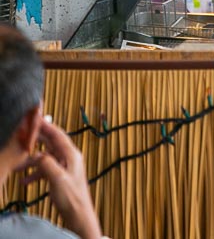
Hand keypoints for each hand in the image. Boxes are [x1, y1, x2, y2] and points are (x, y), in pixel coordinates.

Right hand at [17, 119, 101, 238]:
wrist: (78, 213)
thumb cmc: (71, 196)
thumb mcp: (57, 178)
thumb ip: (47, 164)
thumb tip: (37, 155)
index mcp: (72, 155)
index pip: (58, 135)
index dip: (47, 126)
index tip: (36, 119)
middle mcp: (70, 158)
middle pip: (51, 144)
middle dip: (37, 140)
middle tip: (24, 136)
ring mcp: (66, 167)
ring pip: (46, 158)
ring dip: (32, 162)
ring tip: (16, 168)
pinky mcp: (61, 176)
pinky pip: (46, 170)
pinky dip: (35, 173)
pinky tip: (25, 181)